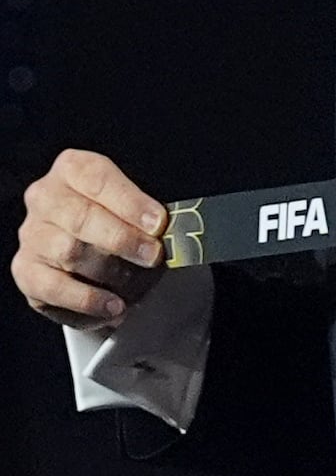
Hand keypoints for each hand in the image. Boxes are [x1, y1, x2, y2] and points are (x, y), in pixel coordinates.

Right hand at [15, 148, 166, 330]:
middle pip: (81, 217)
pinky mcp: (26, 270)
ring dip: (110, 272)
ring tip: (137, 285)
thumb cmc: (123, 223)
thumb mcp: (138, 207)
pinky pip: (54, 288)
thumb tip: (169, 230)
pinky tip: (114, 306)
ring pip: (69, 253)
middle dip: (123, 239)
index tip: (158, 223)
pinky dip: (88, 300)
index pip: (97, 179)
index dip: (130, 202)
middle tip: (153, 256)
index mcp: (73, 169)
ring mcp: (33, 234)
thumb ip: (149, 214)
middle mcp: (45, 197)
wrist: (99, 252)